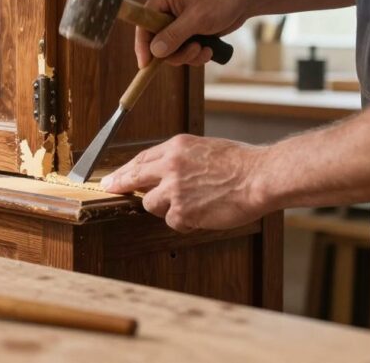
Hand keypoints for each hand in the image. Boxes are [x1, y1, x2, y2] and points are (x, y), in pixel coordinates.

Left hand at [100, 135, 271, 231]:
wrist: (259, 177)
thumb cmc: (240, 163)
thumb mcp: (205, 148)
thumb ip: (181, 158)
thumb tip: (163, 171)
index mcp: (176, 147)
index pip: (141, 159)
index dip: (126, 169)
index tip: (114, 176)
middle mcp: (170, 166)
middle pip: (134, 178)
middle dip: (119, 184)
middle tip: (109, 187)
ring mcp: (174, 189)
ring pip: (151, 204)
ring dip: (165, 207)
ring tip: (190, 203)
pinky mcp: (182, 211)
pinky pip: (172, 221)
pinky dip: (184, 222)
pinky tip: (202, 214)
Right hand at [136, 0, 251, 67]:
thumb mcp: (197, 18)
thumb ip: (174, 35)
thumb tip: (155, 51)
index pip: (143, 25)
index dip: (143, 45)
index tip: (146, 64)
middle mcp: (166, 9)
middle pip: (157, 42)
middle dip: (176, 52)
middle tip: (193, 51)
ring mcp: (176, 22)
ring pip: (171, 50)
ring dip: (188, 55)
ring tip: (205, 49)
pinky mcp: (188, 31)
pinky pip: (183, 50)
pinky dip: (195, 54)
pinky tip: (209, 49)